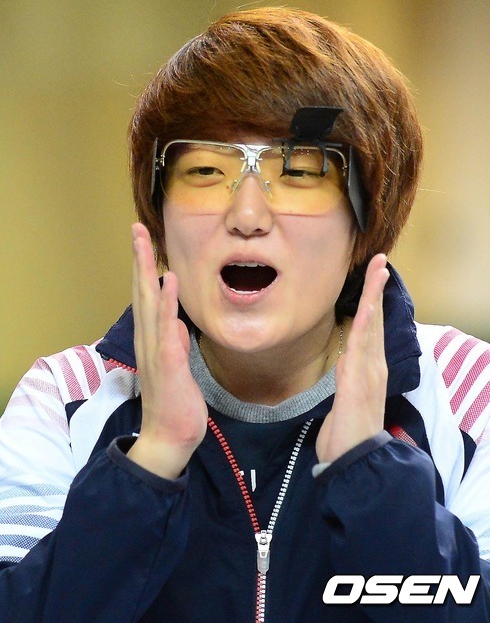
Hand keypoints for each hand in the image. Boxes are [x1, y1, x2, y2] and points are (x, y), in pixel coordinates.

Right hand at [127, 223, 207, 478]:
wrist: (170, 439)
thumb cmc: (175, 404)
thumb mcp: (177, 368)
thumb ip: (174, 344)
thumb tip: (177, 325)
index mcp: (152, 341)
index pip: (146, 298)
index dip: (144, 269)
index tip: (142, 242)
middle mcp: (148, 340)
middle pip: (142, 293)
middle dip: (140, 260)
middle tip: (135, 228)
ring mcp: (156, 351)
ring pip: (150, 304)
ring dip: (147, 272)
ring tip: (144, 242)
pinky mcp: (168, 363)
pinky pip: (168, 329)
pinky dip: (168, 304)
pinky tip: (169, 281)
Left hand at [316, 254, 389, 463]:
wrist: (353, 459)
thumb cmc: (347, 433)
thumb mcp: (346, 399)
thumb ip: (348, 378)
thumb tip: (345, 362)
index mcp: (368, 368)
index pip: (371, 328)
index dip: (373, 301)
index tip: (373, 277)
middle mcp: (373, 366)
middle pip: (376, 320)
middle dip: (377, 289)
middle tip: (379, 260)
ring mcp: (369, 371)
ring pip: (372, 326)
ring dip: (375, 296)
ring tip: (378, 269)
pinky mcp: (359, 380)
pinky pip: (362, 345)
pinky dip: (366, 322)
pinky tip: (368, 303)